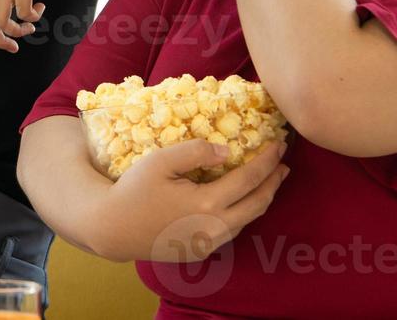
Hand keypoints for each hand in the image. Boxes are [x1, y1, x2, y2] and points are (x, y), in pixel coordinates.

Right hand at [95, 138, 288, 262]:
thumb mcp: (161, 161)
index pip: (249, 179)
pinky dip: (243, 212)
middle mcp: (213, 228)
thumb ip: (196, 152)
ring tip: (269, 180)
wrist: (112, 228)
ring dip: (261, 198)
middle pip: (257, 204)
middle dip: (274, 182)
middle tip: (284, 163)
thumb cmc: (133, 190)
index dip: (267, 160)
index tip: (279, 144)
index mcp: (206, 205)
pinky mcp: (200, 251)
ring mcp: (208, 243)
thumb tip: (228, 151)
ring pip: (246, 221)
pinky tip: (241, 200)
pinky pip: (231, 231)